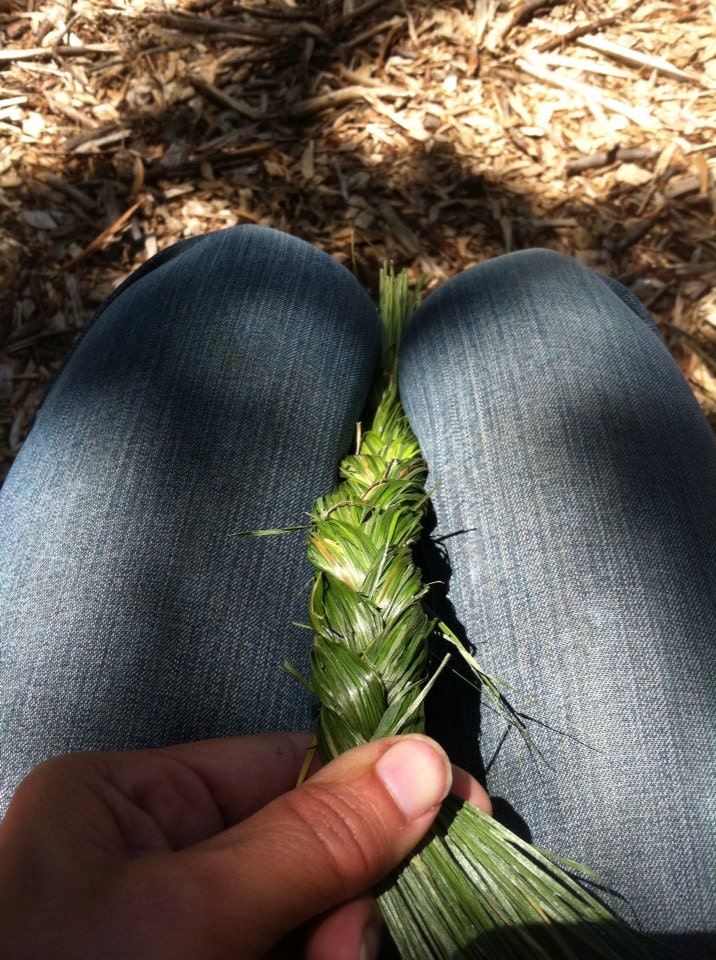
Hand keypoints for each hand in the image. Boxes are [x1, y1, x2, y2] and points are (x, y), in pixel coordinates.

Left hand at [0, 733, 489, 959]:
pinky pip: (296, 958)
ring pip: (311, 919)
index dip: (370, 786)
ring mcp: (186, 936)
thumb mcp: (186, 913)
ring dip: (341, 948)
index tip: (459, 806)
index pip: (281, 765)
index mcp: (130, 803)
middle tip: (351, 948)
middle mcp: (159, 861)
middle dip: (350, 892)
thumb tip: (426, 759)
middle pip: (305, 847)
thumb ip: (309, 839)